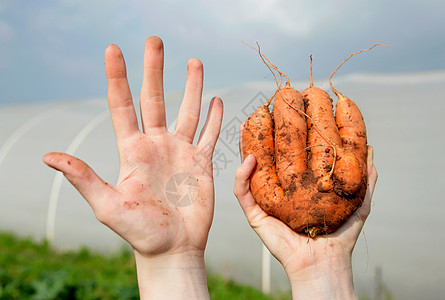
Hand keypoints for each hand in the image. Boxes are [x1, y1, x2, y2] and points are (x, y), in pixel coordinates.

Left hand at [44, 36, 222, 298]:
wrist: (171, 248)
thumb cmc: (138, 231)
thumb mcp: (107, 205)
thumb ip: (84, 177)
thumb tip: (48, 156)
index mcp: (133, 150)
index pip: (123, 106)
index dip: (118, 78)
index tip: (113, 50)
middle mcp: (156, 144)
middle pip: (155, 99)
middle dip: (154, 69)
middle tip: (155, 40)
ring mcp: (180, 151)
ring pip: (187, 111)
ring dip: (191, 87)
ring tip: (193, 61)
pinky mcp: (201, 163)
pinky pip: (208, 135)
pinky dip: (213, 118)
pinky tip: (215, 99)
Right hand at [234, 126, 376, 298]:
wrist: (324, 262)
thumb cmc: (340, 234)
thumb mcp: (358, 200)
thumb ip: (365, 176)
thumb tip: (371, 148)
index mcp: (299, 181)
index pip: (291, 150)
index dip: (290, 130)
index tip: (293, 110)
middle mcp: (281, 186)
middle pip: (269, 152)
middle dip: (266, 128)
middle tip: (267, 107)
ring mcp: (266, 198)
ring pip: (252, 166)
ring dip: (247, 143)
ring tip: (247, 122)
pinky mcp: (255, 212)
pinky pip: (243, 191)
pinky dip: (242, 174)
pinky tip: (250, 157)